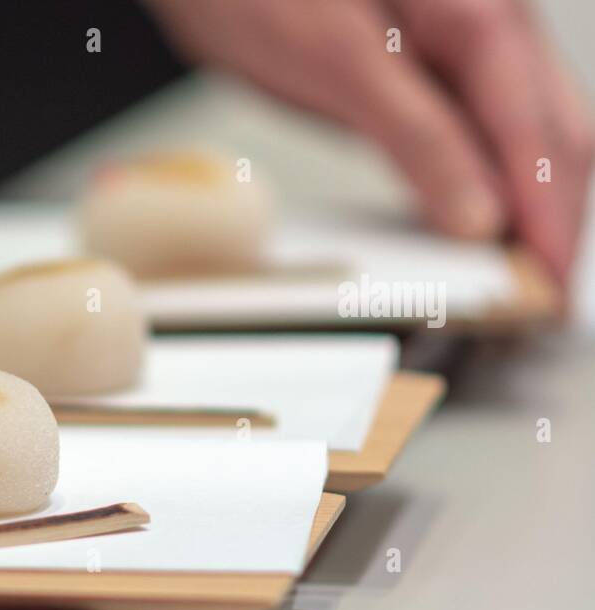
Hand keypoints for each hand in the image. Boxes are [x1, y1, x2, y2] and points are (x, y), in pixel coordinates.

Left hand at [148, 0, 592, 281]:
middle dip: (555, 218)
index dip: (551, 220)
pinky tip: (469, 222)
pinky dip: (478, 182)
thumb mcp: (336, 59)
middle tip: (542, 299)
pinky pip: (471, 130)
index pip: (542, 137)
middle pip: (553, 136)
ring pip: (520, 135)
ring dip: (525, 204)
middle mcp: (485, 24)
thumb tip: (480, 215)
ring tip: (516, 275)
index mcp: (480, 14)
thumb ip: (417, 133)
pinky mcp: (416, 66)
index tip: (548, 288)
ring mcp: (454, 45)